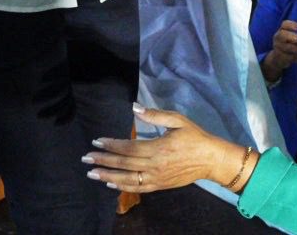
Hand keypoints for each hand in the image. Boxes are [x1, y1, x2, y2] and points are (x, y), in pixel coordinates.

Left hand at [84, 106, 243, 192]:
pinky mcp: (159, 185)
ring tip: (92, 173)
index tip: (97, 140)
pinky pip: (138, 188)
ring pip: (127, 179)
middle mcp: (154, 165)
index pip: (128, 148)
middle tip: (86, 158)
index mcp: (158, 148)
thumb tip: (135, 107)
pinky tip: (111, 184)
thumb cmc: (195, 137)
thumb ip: (156, 115)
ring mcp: (156, 178)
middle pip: (124, 164)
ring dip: (108, 176)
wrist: (211, 159)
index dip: (111, 144)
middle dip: (103, 160)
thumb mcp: (178, 120)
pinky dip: (123, 187)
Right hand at [262, 20, 296, 79]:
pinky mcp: (279, 57)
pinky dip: (295, 58)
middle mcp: (278, 38)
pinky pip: (287, 57)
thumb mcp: (292, 36)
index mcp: (282, 30)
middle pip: (282, 35)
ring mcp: (277, 47)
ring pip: (285, 47)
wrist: (278, 58)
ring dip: (295, 49)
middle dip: (292, 37)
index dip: (291, 25)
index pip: (284, 24)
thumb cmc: (289, 44)